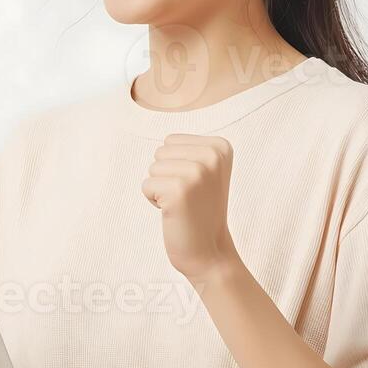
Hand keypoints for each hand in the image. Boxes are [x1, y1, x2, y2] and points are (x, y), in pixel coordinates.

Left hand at [141, 133, 240, 280]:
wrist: (209, 251)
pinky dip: (153, 201)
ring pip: (152, 168)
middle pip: (160, 152)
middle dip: (166, 176)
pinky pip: (146, 185)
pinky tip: (174, 212)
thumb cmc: (198, 209)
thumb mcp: (204, 170)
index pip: (171, 141)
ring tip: (181, 204)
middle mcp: (212, 156)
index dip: (175, 165)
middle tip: (187, 197)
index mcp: (221, 146)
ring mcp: (197, 172)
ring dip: (160, 189)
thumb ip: (188, 147)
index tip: (196, 186)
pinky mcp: (179, 191)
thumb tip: (156, 115)